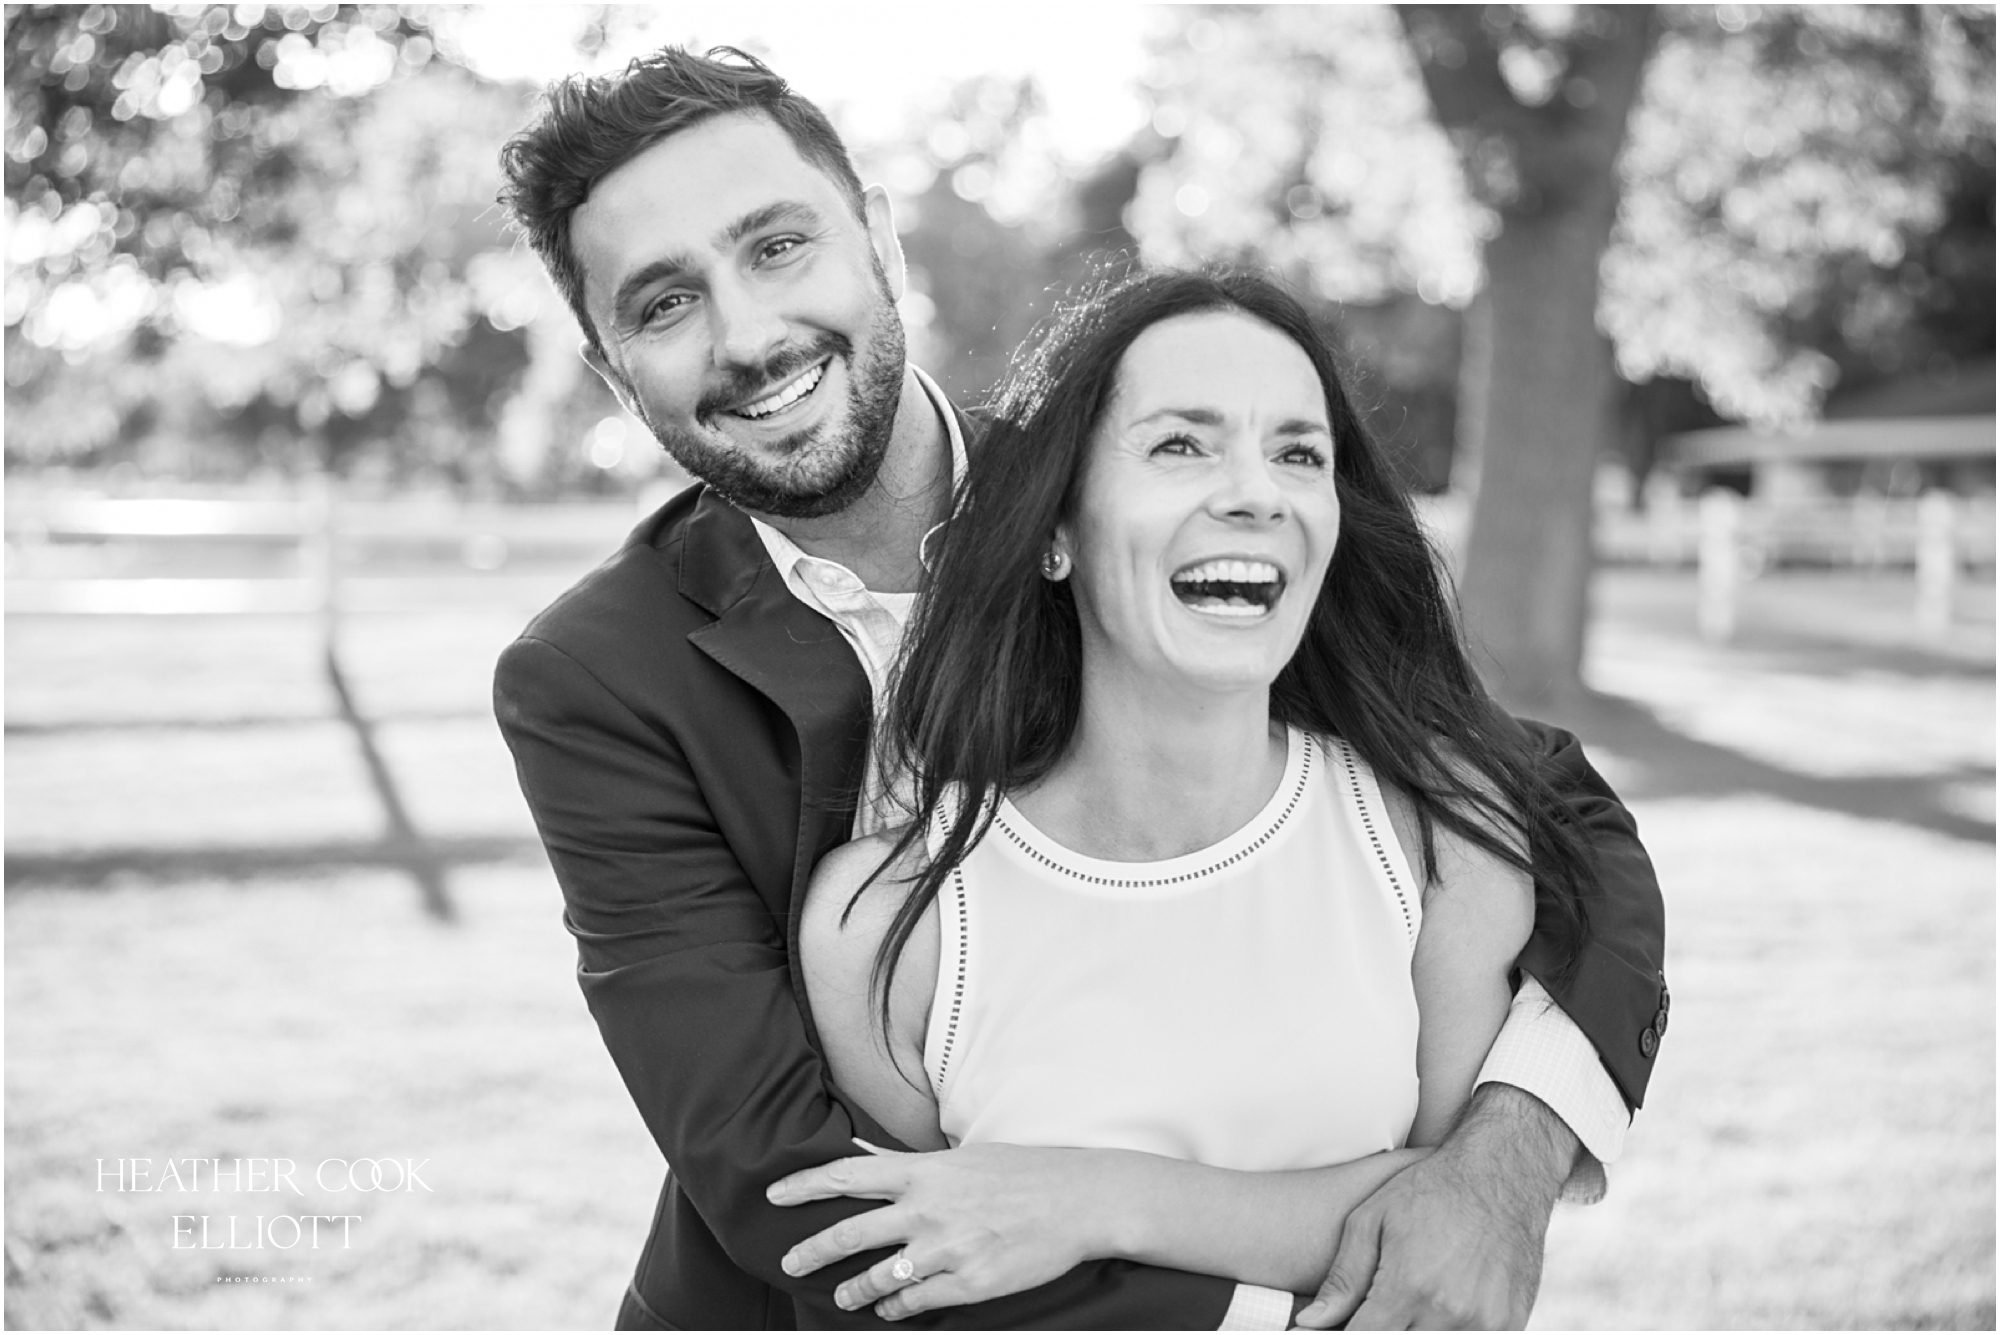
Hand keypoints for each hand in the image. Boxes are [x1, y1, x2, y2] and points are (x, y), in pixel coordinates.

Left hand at [767, 1140, 1106, 1320]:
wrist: (1078, 1201)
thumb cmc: (1023, 1172)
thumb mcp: (961, 1157)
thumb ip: (911, 1165)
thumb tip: (866, 1157)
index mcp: (925, 1171)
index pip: (848, 1174)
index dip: (804, 1185)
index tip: (775, 1196)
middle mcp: (927, 1209)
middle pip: (850, 1232)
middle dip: (812, 1251)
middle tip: (789, 1263)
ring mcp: (947, 1249)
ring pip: (879, 1277)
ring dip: (854, 1290)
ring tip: (844, 1297)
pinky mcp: (969, 1283)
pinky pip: (916, 1302)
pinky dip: (895, 1307)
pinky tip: (889, 1308)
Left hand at [1296, 1087, 1573, 1329]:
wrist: (1501, 1173)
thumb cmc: (1428, 1191)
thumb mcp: (1371, 1221)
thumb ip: (1342, 1279)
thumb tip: (1308, 1323)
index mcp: (1410, 1286)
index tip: (1340, 1325)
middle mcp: (1450, 1312)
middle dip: (1380, 1330)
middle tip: (1374, 1310)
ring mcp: (1486, 1322)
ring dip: (1415, 1330)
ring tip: (1405, 1304)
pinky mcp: (1511, 1323)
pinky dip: (1448, 1330)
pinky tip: (1434, 1307)